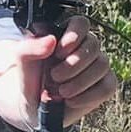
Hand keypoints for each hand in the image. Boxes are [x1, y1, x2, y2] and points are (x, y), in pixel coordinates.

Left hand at [0, 15, 119, 130]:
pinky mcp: (104, 85)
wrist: (34, 109)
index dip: (74, 35)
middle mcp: (84, 48)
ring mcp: (97, 66)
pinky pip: (108, 86)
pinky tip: (72, 100)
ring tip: (61, 91)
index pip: (81, 23)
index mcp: (66, 36)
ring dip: (79, 81)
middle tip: (54, 77)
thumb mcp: (22, 64)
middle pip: (93, 44)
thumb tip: (51, 41)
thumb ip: (29, 48)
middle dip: (73, 64)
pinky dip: (88, 96)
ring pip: (102, 64)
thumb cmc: (30, 81)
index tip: (59, 52)